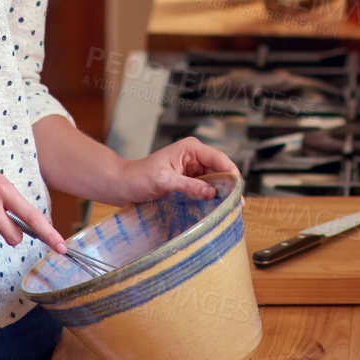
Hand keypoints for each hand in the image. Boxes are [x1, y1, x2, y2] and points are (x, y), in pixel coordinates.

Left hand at [108, 137, 239, 205]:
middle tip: (237, 206)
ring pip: (216, 181)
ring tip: (230, 211)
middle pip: (221, 170)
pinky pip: (206, 189)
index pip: (219, 158)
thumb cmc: (139, 177)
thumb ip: (189, 186)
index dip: (231, 174)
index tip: (238, 192)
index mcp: (191, 148)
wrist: (122, 184)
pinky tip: (216, 209)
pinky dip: (211, 198)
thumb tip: (212, 193)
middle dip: (229, 186)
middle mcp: (195, 157)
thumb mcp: (165, 181)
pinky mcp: (189, 182)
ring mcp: (193, 170)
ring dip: (221, 194)